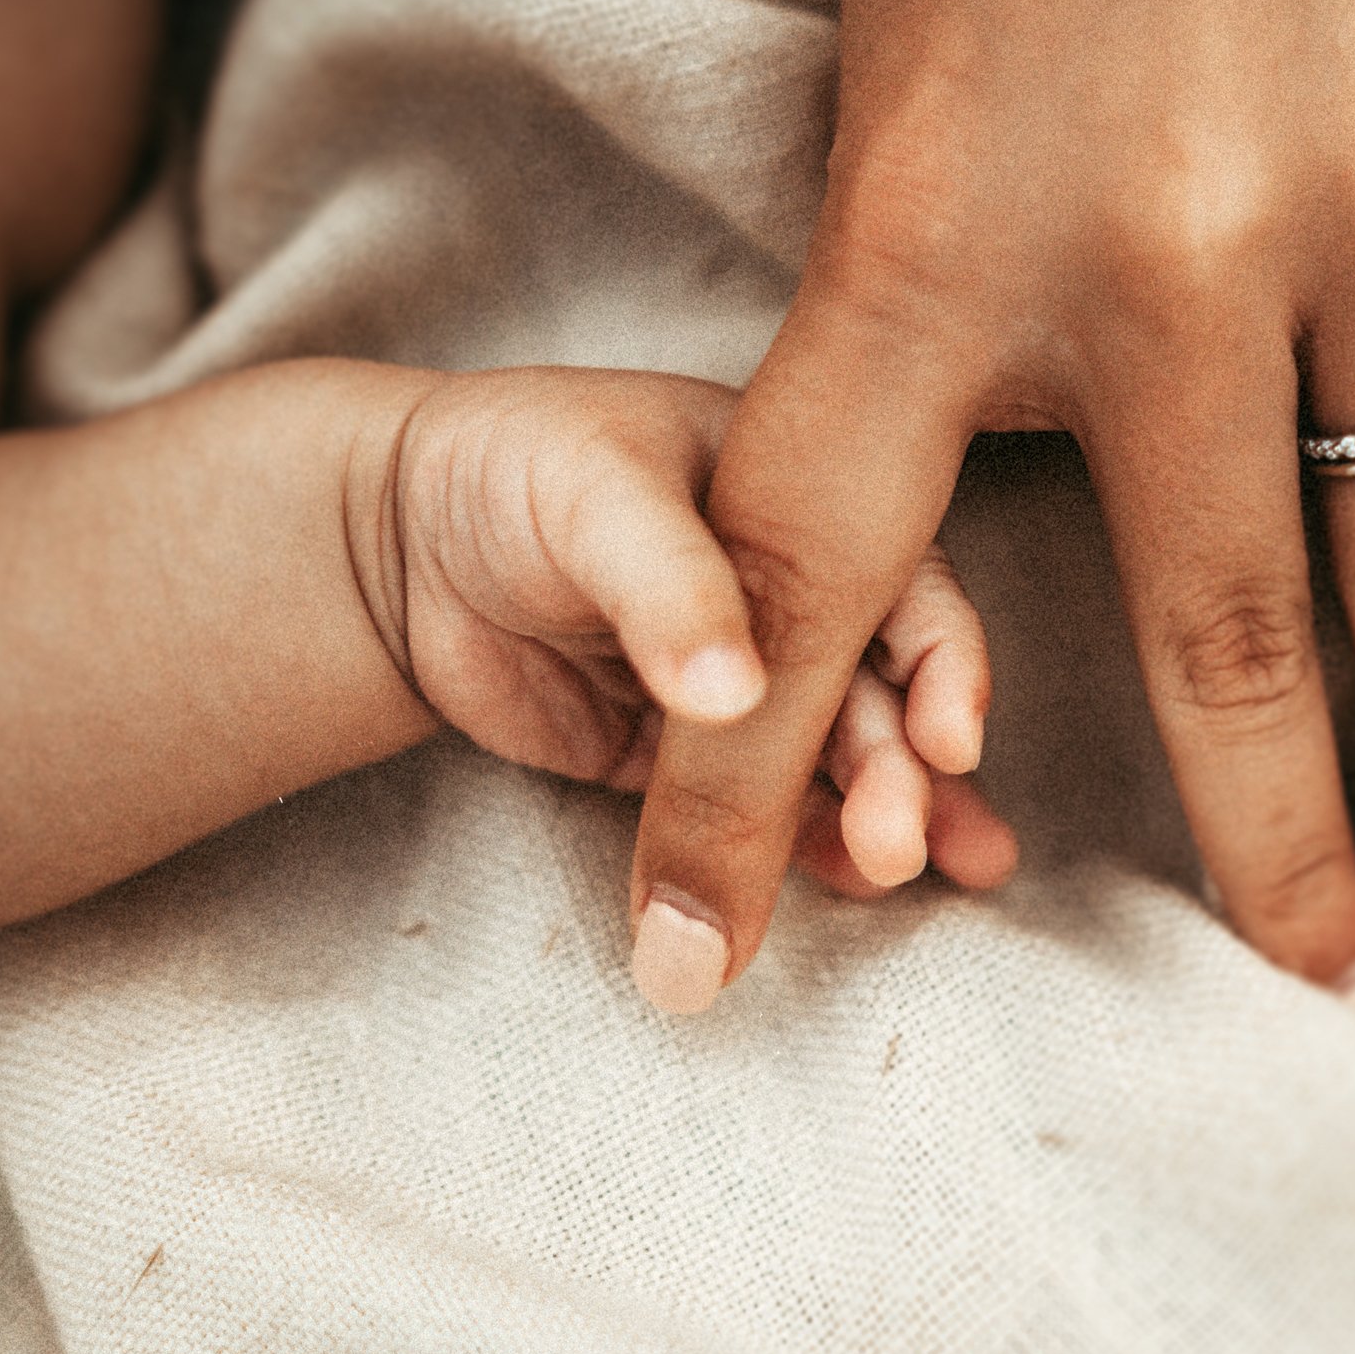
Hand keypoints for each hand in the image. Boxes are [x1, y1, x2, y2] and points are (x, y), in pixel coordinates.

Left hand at [388, 368, 1016, 965]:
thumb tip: (737, 694)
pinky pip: (759, 811)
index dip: (940, 660)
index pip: (901, 580)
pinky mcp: (693, 757)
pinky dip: (802, 853)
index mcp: (806, 498)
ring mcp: (750, 680)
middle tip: (898, 838)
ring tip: (904, 875)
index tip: (950, 736)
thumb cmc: (516, 466)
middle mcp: (800, 590)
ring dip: (877, 820)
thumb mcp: (598, 496)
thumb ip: (671, 588)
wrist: (404, 541)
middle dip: (901, 767)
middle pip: (877, 689)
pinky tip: (844, 887)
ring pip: (835, 760)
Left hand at [626, 0, 1354, 1025]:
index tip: (683, 968)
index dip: (727, 791)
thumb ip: (913, 303)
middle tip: (1287, 1016)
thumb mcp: (889, 68)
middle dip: (1241, 856)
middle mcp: (1162, 246)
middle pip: (1195, 630)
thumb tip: (953, 493)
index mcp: (941, 228)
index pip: (809, 568)